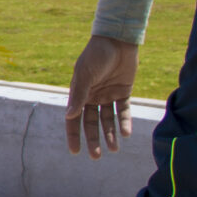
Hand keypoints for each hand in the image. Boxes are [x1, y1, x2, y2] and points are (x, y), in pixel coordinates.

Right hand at [64, 35, 140, 158]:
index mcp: (80, 93)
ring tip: (115, 149)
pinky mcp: (123, 91)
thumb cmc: (97, 55)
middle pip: (92, 123)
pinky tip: (126, 133)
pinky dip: (125, 122)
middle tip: (96, 156)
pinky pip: (123, 111)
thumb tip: (69, 116)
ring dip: (110, 134)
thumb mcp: (86, 75)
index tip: (75, 151)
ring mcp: (108, 95)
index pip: (74, 119)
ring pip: (108, 120)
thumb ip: (79, 95)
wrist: (118, 39)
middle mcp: (93, 96)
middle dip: (93, 140)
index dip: (74, 135)